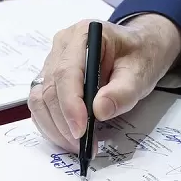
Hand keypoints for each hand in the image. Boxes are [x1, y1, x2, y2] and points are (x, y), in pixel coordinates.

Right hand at [28, 15, 180, 151]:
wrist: (140, 48)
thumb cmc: (140, 55)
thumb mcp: (141, 72)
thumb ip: (123, 91)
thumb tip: (98, 110)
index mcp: (83, 34)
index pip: (66, 72)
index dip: (70, 104)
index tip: (81, 131)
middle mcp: (62, 45)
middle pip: (49, 88)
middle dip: (63, 122)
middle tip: (83, 146)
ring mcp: (53, 61)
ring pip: (39, 99)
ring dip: (54, 127)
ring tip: (77, 145)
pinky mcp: (51, 78)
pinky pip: (41, 104)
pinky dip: (52, 124)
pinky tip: (69, 137)